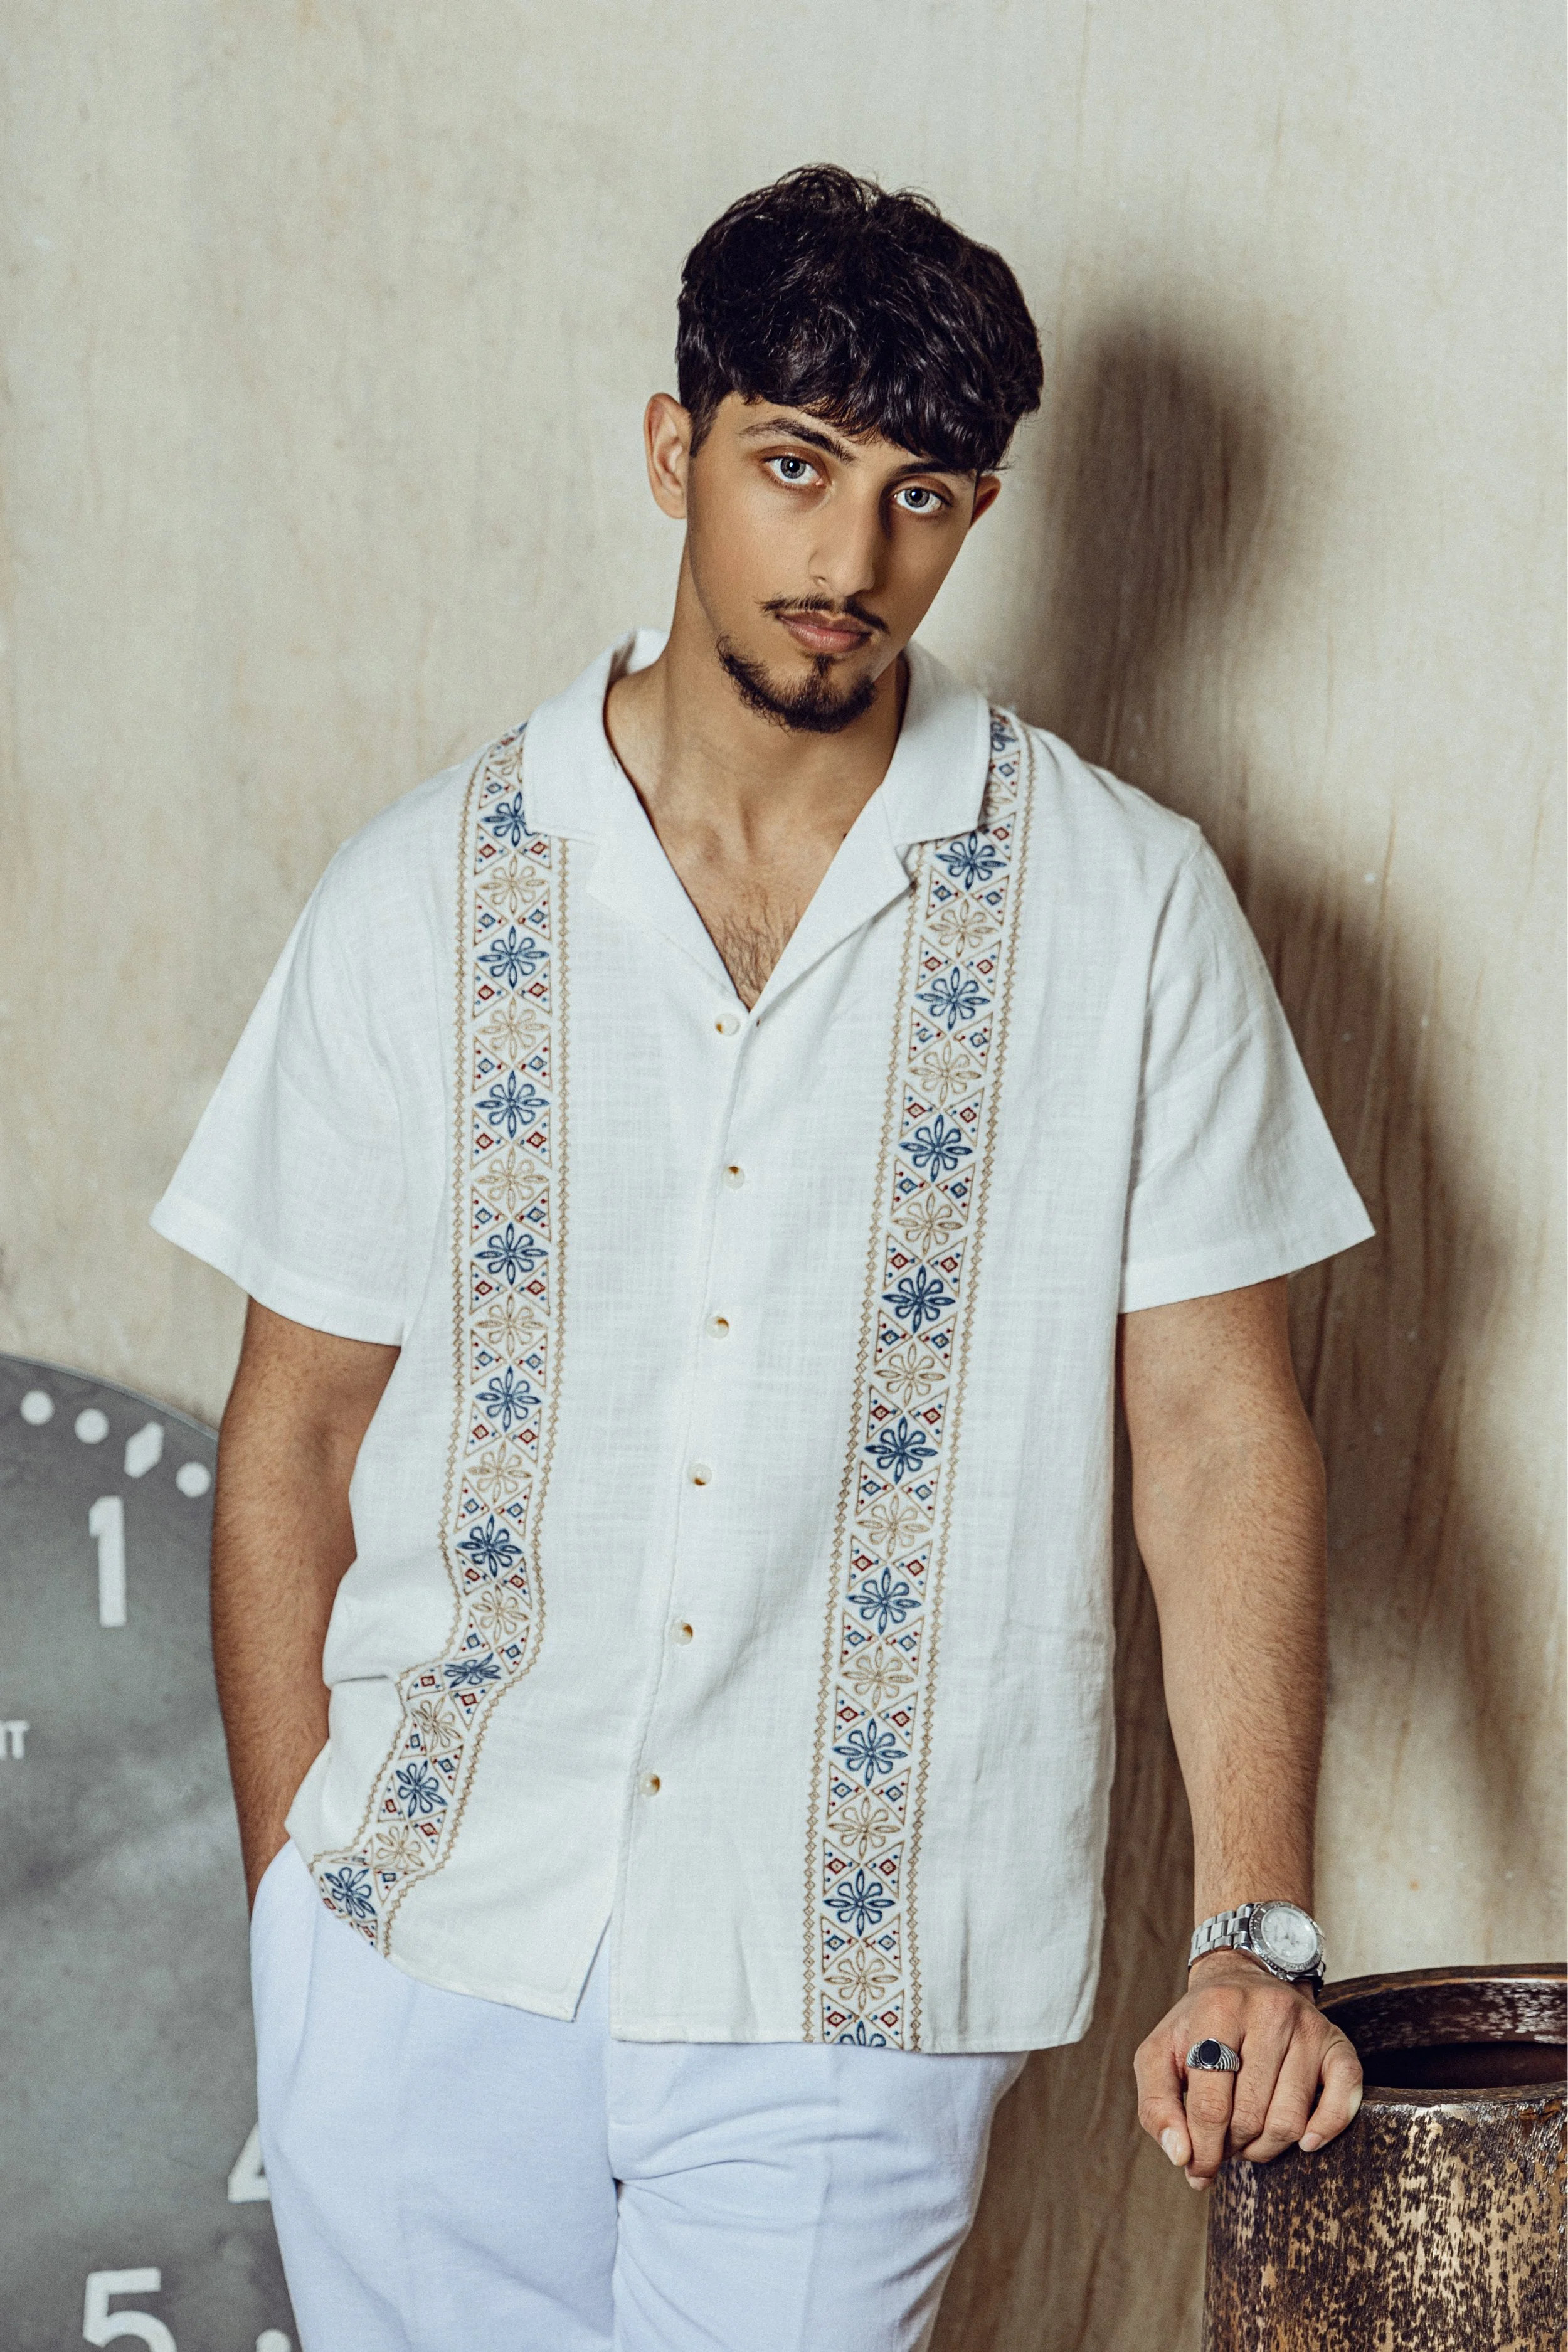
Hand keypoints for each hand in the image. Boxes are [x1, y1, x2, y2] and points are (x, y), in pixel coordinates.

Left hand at [1135, 1952, 1362, 2189]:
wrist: (1240, 1981)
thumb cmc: (1196, 2029)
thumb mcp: (1159, 2055)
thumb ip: (1156, 2106)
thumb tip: (1182, 2157)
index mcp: (1218, 2009)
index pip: (1211, 2105)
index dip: (1203, 2150)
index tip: (1197, 2169)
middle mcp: (1268, 2011)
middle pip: (1251, 2117)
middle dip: (1233, 2145)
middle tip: (1224, 2142)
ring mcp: (1307, 2026)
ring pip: (1290, 2120)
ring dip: (1266, 2147)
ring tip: (1249, 2136)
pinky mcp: (1336, 2042)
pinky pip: (1344, 2098)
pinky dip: (1324, 2130)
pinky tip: (1304, 2140)